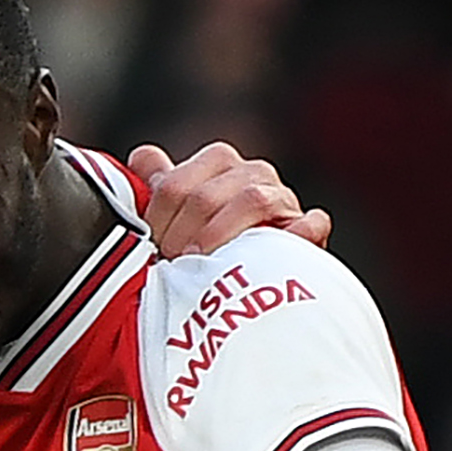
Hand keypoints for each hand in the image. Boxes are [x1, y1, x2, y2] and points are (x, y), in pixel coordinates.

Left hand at [130, 142, 332, 255]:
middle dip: (180, 233)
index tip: (150, 248)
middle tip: (170, 263)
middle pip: (206, 195)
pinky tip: (273, 253)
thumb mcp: (174, 221)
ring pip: (252, 200)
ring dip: (219, 236)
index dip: (155, 220)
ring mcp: (283, 200)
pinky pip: (310, 223)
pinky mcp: (309, 230)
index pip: (176, 183)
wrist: (252, 294)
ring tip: (200, 263)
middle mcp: (252, 175)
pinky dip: (294, 235)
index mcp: (217, 166)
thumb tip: (141, 156)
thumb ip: (159, 188)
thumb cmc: (205, 254)